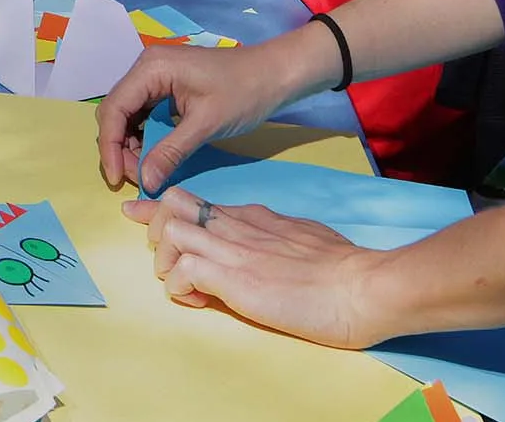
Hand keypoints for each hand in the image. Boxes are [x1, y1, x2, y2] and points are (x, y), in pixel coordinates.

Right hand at [95, 34, 322, 195]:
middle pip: (116, 112)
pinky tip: (155, 157)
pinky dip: (145, 137)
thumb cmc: (243, 93)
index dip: (110, 146)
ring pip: (128, 115)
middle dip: (120, 148)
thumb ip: (170, 152)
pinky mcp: (166, 87)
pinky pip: (144, 114)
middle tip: (135, 178)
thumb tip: (144, 182)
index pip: (114, 109)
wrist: (275, 74)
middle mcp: (146, 68)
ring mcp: (156, 76)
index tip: (117, 178)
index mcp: (151, 68)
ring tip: (146, 172)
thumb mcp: (206, 124)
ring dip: (131, 145)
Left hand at [123, 187, 382, 347]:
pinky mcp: (232, 277)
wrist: (364, 286)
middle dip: (156, 228)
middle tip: (168, 260)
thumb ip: (278, 235)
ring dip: (166, 262)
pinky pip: (183, 272)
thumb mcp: (305, 237)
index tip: (141, 213)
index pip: (197, 201)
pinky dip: (181, 289)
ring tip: (188, 285)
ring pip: (170, 232)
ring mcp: (233, 249)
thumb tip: (269, 242)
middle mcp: (237, 226)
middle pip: (172, 204)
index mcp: (255, 218)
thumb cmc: (346, 270)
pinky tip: (201, 302)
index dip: (163, 208)